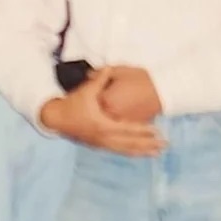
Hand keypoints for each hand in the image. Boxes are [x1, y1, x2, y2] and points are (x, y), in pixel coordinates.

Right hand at [40, 69, 164, 157]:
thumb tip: (110, 67)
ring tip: (156, 153)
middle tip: (164, 145)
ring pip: (125, 150)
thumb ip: (99, 80)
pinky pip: (119, 151)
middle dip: (148, 145)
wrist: (56, 119)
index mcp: (102, 124)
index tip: (157, 131)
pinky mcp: (99, 145)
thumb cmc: (72, 104)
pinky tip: (140, 153)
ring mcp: (101, 143)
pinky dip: (131, 152)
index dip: (142, 131)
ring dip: (142, 151)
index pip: (126, 129)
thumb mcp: (85, 91)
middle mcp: (103, 137)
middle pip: (130, 143)